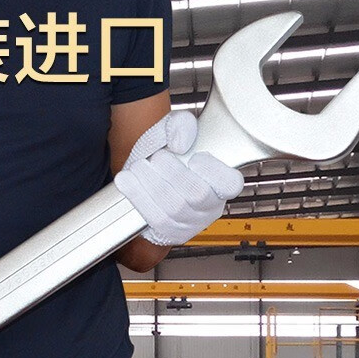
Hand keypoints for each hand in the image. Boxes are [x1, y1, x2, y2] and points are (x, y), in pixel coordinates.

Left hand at [114, 111, 243, 246]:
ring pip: (174, 207)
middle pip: (197, 194)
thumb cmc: (165, 158)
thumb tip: (181, 143)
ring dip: (151, 182)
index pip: (231, 183)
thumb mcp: (172, 132)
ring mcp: (190, 223)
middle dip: (173, 172)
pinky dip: (137, 195)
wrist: (143, 180)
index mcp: (221, 182)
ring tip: (139, 166)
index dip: (214, 171)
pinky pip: (155, 218)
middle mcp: (210, 206)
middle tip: (159, 158)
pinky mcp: (169, 232)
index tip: (195, 157)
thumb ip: (180, 125)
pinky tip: (127, 180)